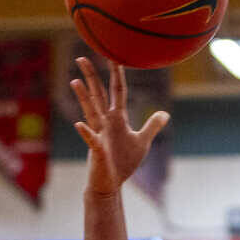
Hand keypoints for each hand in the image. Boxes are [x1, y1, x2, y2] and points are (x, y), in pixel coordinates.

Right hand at [70, 57, 169, 194]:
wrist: (110, 183)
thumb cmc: (124, 162)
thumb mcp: (142, 142)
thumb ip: (152, 126)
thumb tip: (165, 113)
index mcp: (117, 120)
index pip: (117, 93)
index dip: (117, 76)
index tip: (114, 57)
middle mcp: (105, 124)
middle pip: (98, 96)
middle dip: (92, 78)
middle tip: (82, 57)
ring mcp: (99, 136)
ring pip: (91, 113)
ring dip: (84, 98)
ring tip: (75, 81)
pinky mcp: (97, 152)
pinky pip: (91, 141)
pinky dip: (86, 133)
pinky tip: (79, 124)